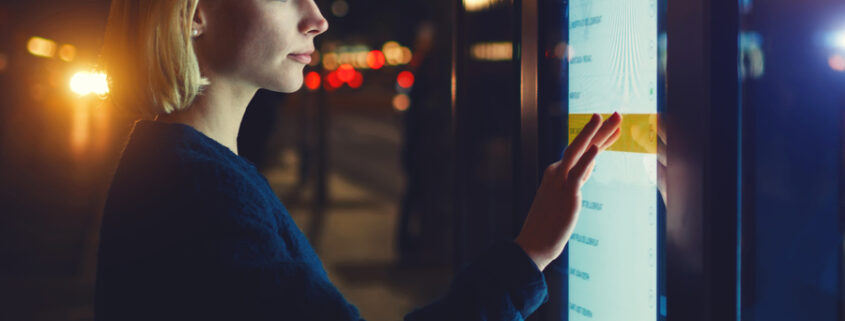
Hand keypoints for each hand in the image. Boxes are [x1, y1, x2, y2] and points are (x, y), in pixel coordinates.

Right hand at [515, 112, 621, 270]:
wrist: (534, 243)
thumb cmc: (548, 224)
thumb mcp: (564, 196)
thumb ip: (575, 180)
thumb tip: (588, 168)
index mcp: (556, 172)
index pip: (581, 150)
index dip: (600, 138)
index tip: (614, 129)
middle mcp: (557, 172)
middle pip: (581, 145)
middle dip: (599, 128)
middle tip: (617, 113)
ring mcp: (561, 182)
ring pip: (579, 152)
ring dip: (595, 134)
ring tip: (608, 118)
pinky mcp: (567, 195)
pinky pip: (578, 174)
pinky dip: (588, 159)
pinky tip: (596, 148)